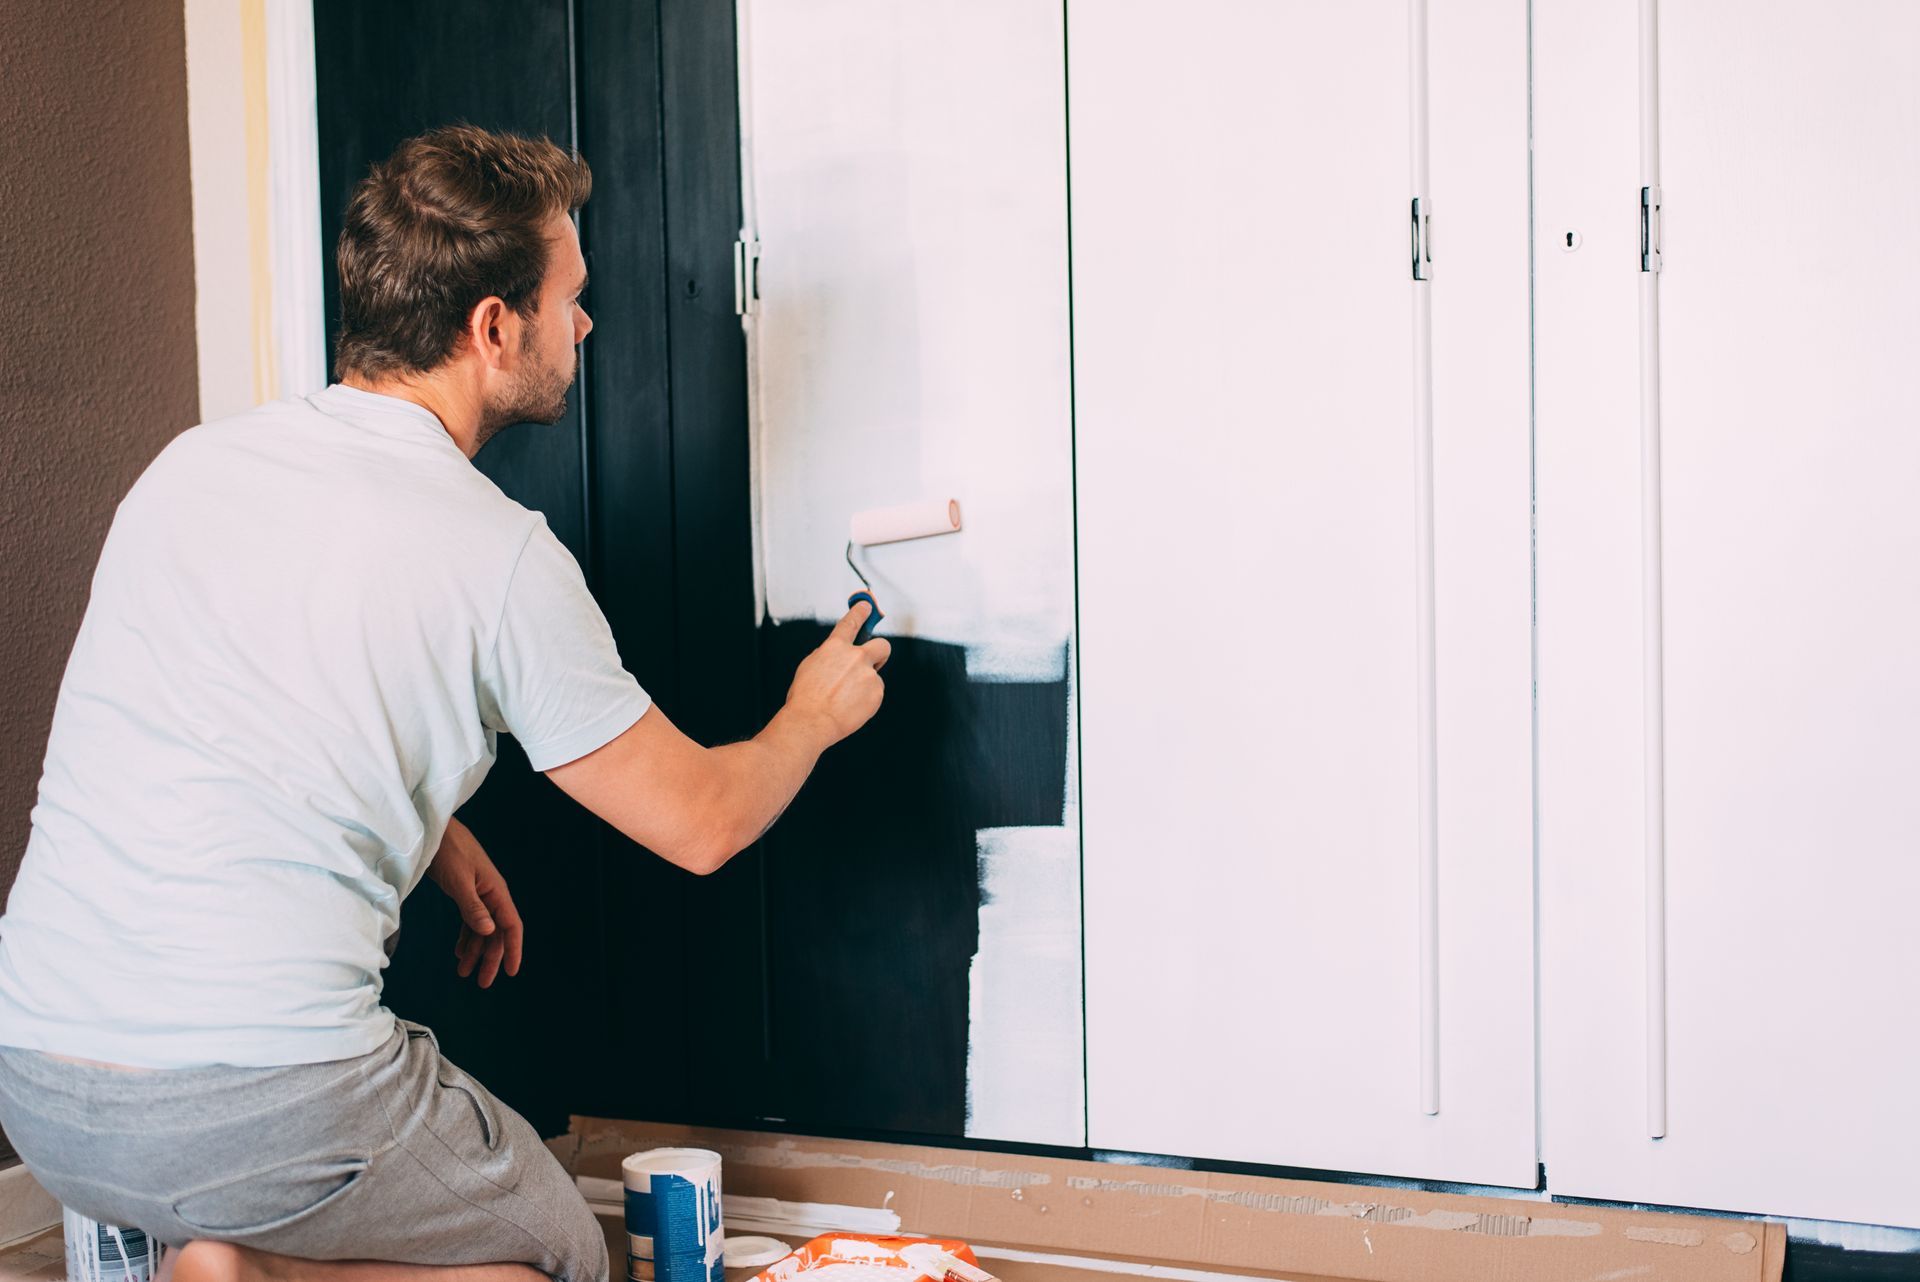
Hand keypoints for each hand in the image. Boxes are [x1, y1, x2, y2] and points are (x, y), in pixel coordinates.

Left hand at [425, 817, 523, 987]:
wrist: (434, 830)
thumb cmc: (448, 851)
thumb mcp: (459, 881)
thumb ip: (473, 908)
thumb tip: (489, 932)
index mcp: (495, 891)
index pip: (511, 925)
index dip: (513, 949)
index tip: (511, 972)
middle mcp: (491, 894)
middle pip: (496, 932)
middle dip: (490, 958)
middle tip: (480, 982)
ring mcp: (478, 893)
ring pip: (482, 929)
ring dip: (474, 950)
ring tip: (462, 972)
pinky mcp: (465, 892)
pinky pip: (470, 920)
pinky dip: (465, 937)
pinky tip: (458, 951)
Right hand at [785, 602, 890, 747]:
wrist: (811, 721)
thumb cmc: (805, 698)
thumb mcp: (809, 666)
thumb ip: (828, 656)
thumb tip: (838, 654)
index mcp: (835, 648)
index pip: (851, 622)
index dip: (860, 612)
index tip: (866, 606)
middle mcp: (855, 657)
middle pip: (882, 645)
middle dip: (880, 651)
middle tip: (875, 660)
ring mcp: (868, 675)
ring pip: (874, 676)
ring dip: (864, 684)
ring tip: (846, 698)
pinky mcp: (876, 692)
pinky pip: (875, 693)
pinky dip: (866, 699)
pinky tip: (851, 706)